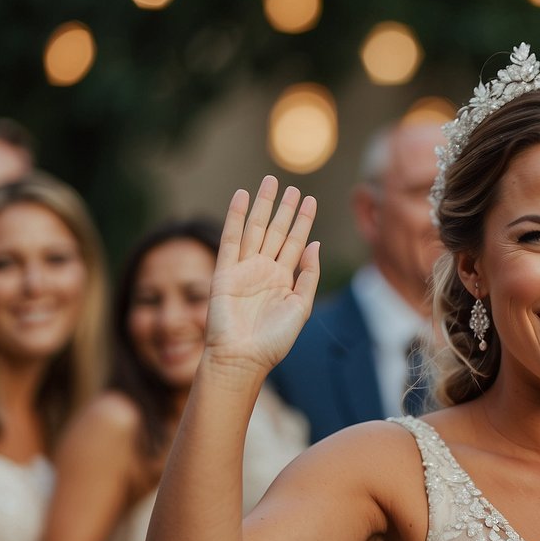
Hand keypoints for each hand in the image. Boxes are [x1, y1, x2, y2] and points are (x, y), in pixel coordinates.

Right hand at [204, 176, 320, 375]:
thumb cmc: (273, 340)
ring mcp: (244, 270)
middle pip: (276, 232)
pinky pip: (230, 238)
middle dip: (284, 209)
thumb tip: (315, 244)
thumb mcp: (300, 307)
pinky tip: (241, 197)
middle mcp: (264, 271)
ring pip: (255, 229)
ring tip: (270, 183)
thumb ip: (308, 275)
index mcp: (283, 280)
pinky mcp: (224, 272)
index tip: (309, 200)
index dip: (302, 222)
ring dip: (262, 206)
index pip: (295, 244)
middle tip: (292, 187)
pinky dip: (235, 217)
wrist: (243, 357)